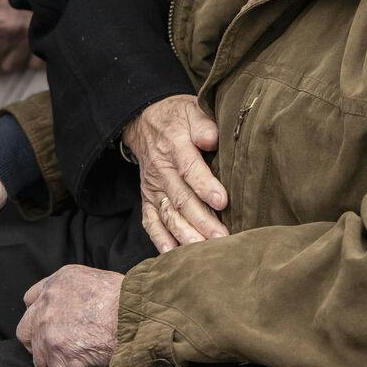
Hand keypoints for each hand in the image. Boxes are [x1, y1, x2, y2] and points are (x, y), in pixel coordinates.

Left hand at [17, 265, 122, 366]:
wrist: (136, 316)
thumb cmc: (127, 298)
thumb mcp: (93, 279)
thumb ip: (72, 292)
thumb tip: (71, 309)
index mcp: (55, 284)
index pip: (30, 301)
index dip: (40, 316)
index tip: (52, 326)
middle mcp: (45, 306)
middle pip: (25, 332)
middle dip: (38, 343)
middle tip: (60, 349)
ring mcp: (48, 333)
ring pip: (41, 359)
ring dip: (60, 362)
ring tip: (85, 357)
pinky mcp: (58, 357)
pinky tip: (96, 363)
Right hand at [125, 95, 227, 252]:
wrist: (144, 121)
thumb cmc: (177, 118)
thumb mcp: (191, 111)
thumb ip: (203, 124)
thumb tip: (213, 138)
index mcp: (174, 147)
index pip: (190, 169)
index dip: (205, 186)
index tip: (222, 201)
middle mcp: (161, 171)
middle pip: (181, 199)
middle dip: (201, 221)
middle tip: (222, 238)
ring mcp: (153, 188)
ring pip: (168, 215)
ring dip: (185, 234)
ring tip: (204, 251)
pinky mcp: (148, 199)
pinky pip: (151, 222)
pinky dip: (160, 240)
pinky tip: (173, 255)